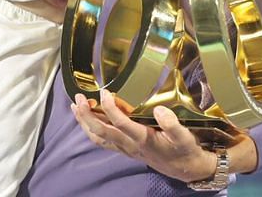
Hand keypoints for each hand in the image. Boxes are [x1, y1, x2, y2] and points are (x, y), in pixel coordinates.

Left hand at [71, 90, 217, 182]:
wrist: (185, 168)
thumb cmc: (184, 150)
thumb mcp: (185, 137)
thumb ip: (172, 124)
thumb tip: (159, 110)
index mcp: (143, 139)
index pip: (121, 123)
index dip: (110, 108)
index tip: (104, 92)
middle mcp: (130, 145)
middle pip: (102, 131)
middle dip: (87, 115)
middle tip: (79, 98)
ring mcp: (125, 148)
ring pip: (98, 137)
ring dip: (85, 122)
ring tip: (75, 106)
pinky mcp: (125, 149)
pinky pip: (102, 140)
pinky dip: (91, 129)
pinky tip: (87, 119)